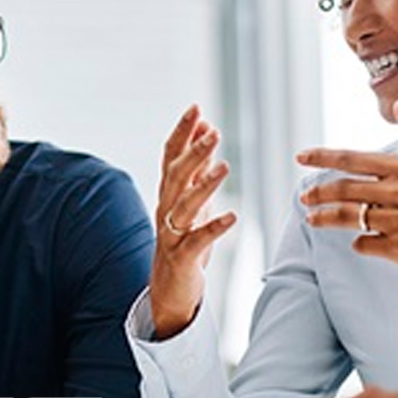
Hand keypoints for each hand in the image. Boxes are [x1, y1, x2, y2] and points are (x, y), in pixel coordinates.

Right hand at [150, 105, 238, 338]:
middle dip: (193, 152)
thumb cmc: (183, 241)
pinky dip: (214, 227)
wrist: (168, 289)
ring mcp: (171, 234)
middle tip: (213, 132)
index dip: (182, 132)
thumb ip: (198, 168)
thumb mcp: (192, 201)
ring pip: (184, 205)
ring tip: (224, 166)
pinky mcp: (182, 257)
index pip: (170, 156)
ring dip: (204, 184)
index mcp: (168, 194)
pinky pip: (197, 240)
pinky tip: (232, 217)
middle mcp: (165, 209)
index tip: (196, 109)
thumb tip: (206, 131)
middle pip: (175, 176)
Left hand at [296, 101, 397, 319]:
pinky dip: (359, 243)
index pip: (354, 159)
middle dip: (318, 192)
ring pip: (348, 216)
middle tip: (304, 197)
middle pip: (344, 188)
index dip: (323, 158)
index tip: (302, 157)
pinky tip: (360, 242)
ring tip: (313, 219)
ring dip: (326, 218)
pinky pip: (365, 244)